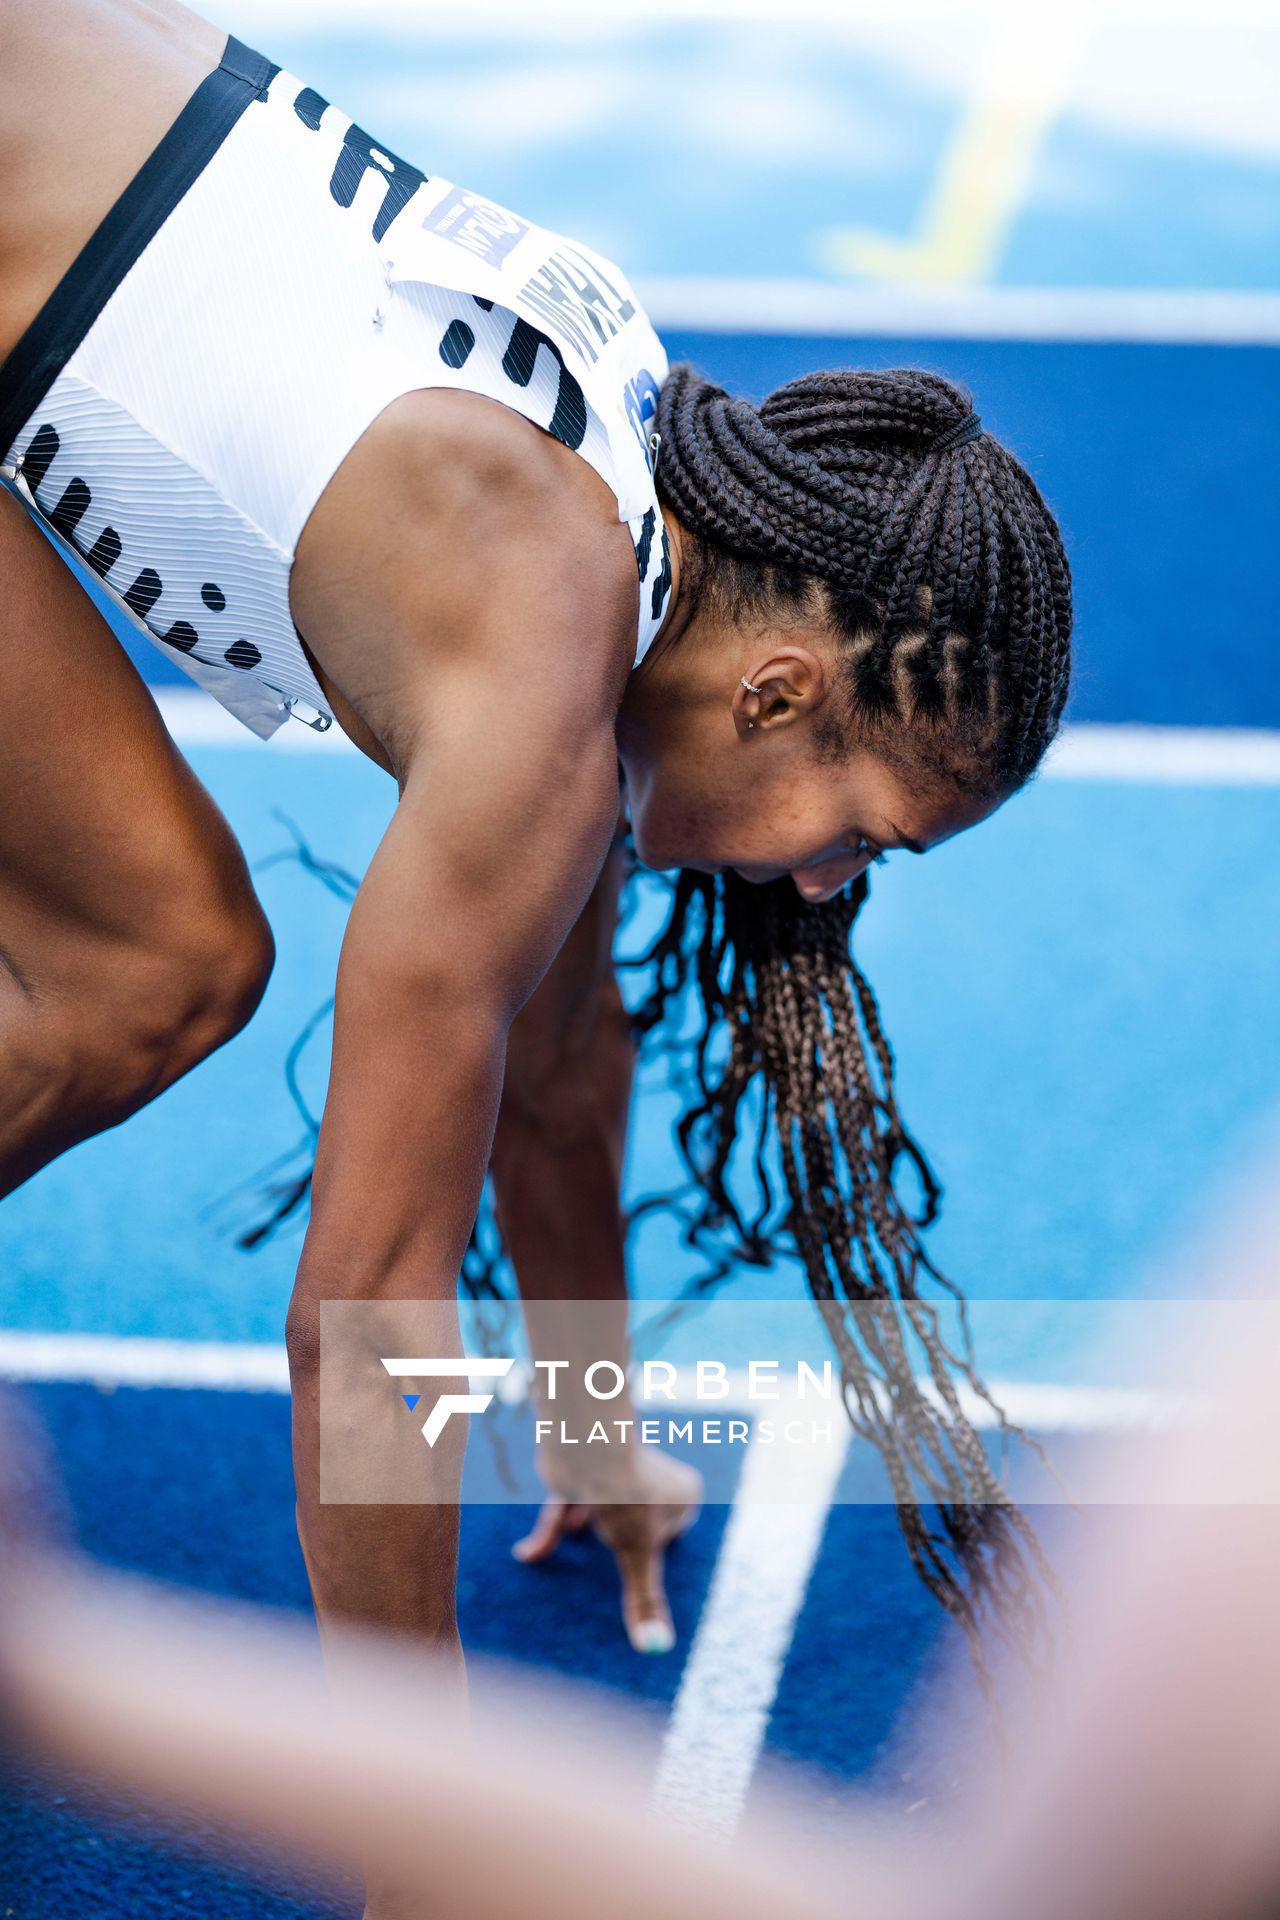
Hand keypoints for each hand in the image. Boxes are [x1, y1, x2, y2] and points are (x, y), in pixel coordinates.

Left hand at [512, 1447, 701, 1654]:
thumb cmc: (622, 1495)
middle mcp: (653, 1477)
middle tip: (599, 1569)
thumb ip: (644, 1599)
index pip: (668, 1535)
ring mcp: (615, 1472)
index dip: (650, 1550)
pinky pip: (569, 1506)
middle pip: (633, 1525)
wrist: (584, 1443)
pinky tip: (527, 1554)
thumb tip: (654, 1645)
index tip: (638, 1563)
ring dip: (580, 1531)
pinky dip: (550, 1530)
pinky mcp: (582, 1470)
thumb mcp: (636, 1555)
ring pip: (597, 1515)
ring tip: (573, 1535)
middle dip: (613, 1541)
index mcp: (683, 1492)